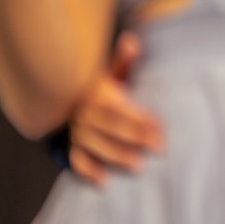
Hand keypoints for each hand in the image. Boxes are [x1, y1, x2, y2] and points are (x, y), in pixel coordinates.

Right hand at [67, 31, 163, 186]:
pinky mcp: (69, 146)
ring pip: (94, 144)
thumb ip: (123, 61)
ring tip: (139, 166)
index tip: (160, 127)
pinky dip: (88, 171)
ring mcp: (74, 131)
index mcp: (95, 93)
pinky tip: (104, 181)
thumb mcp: (112, 73)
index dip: (139, 117)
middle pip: (110, 126)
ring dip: (116, 156)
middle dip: (135, 137)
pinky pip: (76, 160)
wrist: (64, 102)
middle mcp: (82, 112)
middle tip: (160, 147)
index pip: (119, 107)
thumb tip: (132, 42)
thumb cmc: (100, 88)